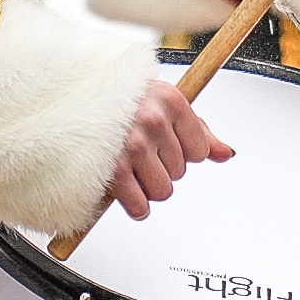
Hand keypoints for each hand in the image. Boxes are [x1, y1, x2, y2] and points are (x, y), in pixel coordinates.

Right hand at [107, 80, 230, 220]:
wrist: (74, 94)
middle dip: (161, 166)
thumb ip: (197, 130)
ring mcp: (133, 144)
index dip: (182, 151)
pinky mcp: (113, 168)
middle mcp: (153, 121)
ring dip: (147, 184)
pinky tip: (125, 188)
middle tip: (139, 149)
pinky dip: (135, 204)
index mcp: (171, 101)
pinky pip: (140, 205)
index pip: (199, 150)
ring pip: (163, 190)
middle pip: (180, 172)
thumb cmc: (120, 99)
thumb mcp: (162, 102)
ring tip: (130, 165)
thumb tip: (224, 154)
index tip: (162, 140)